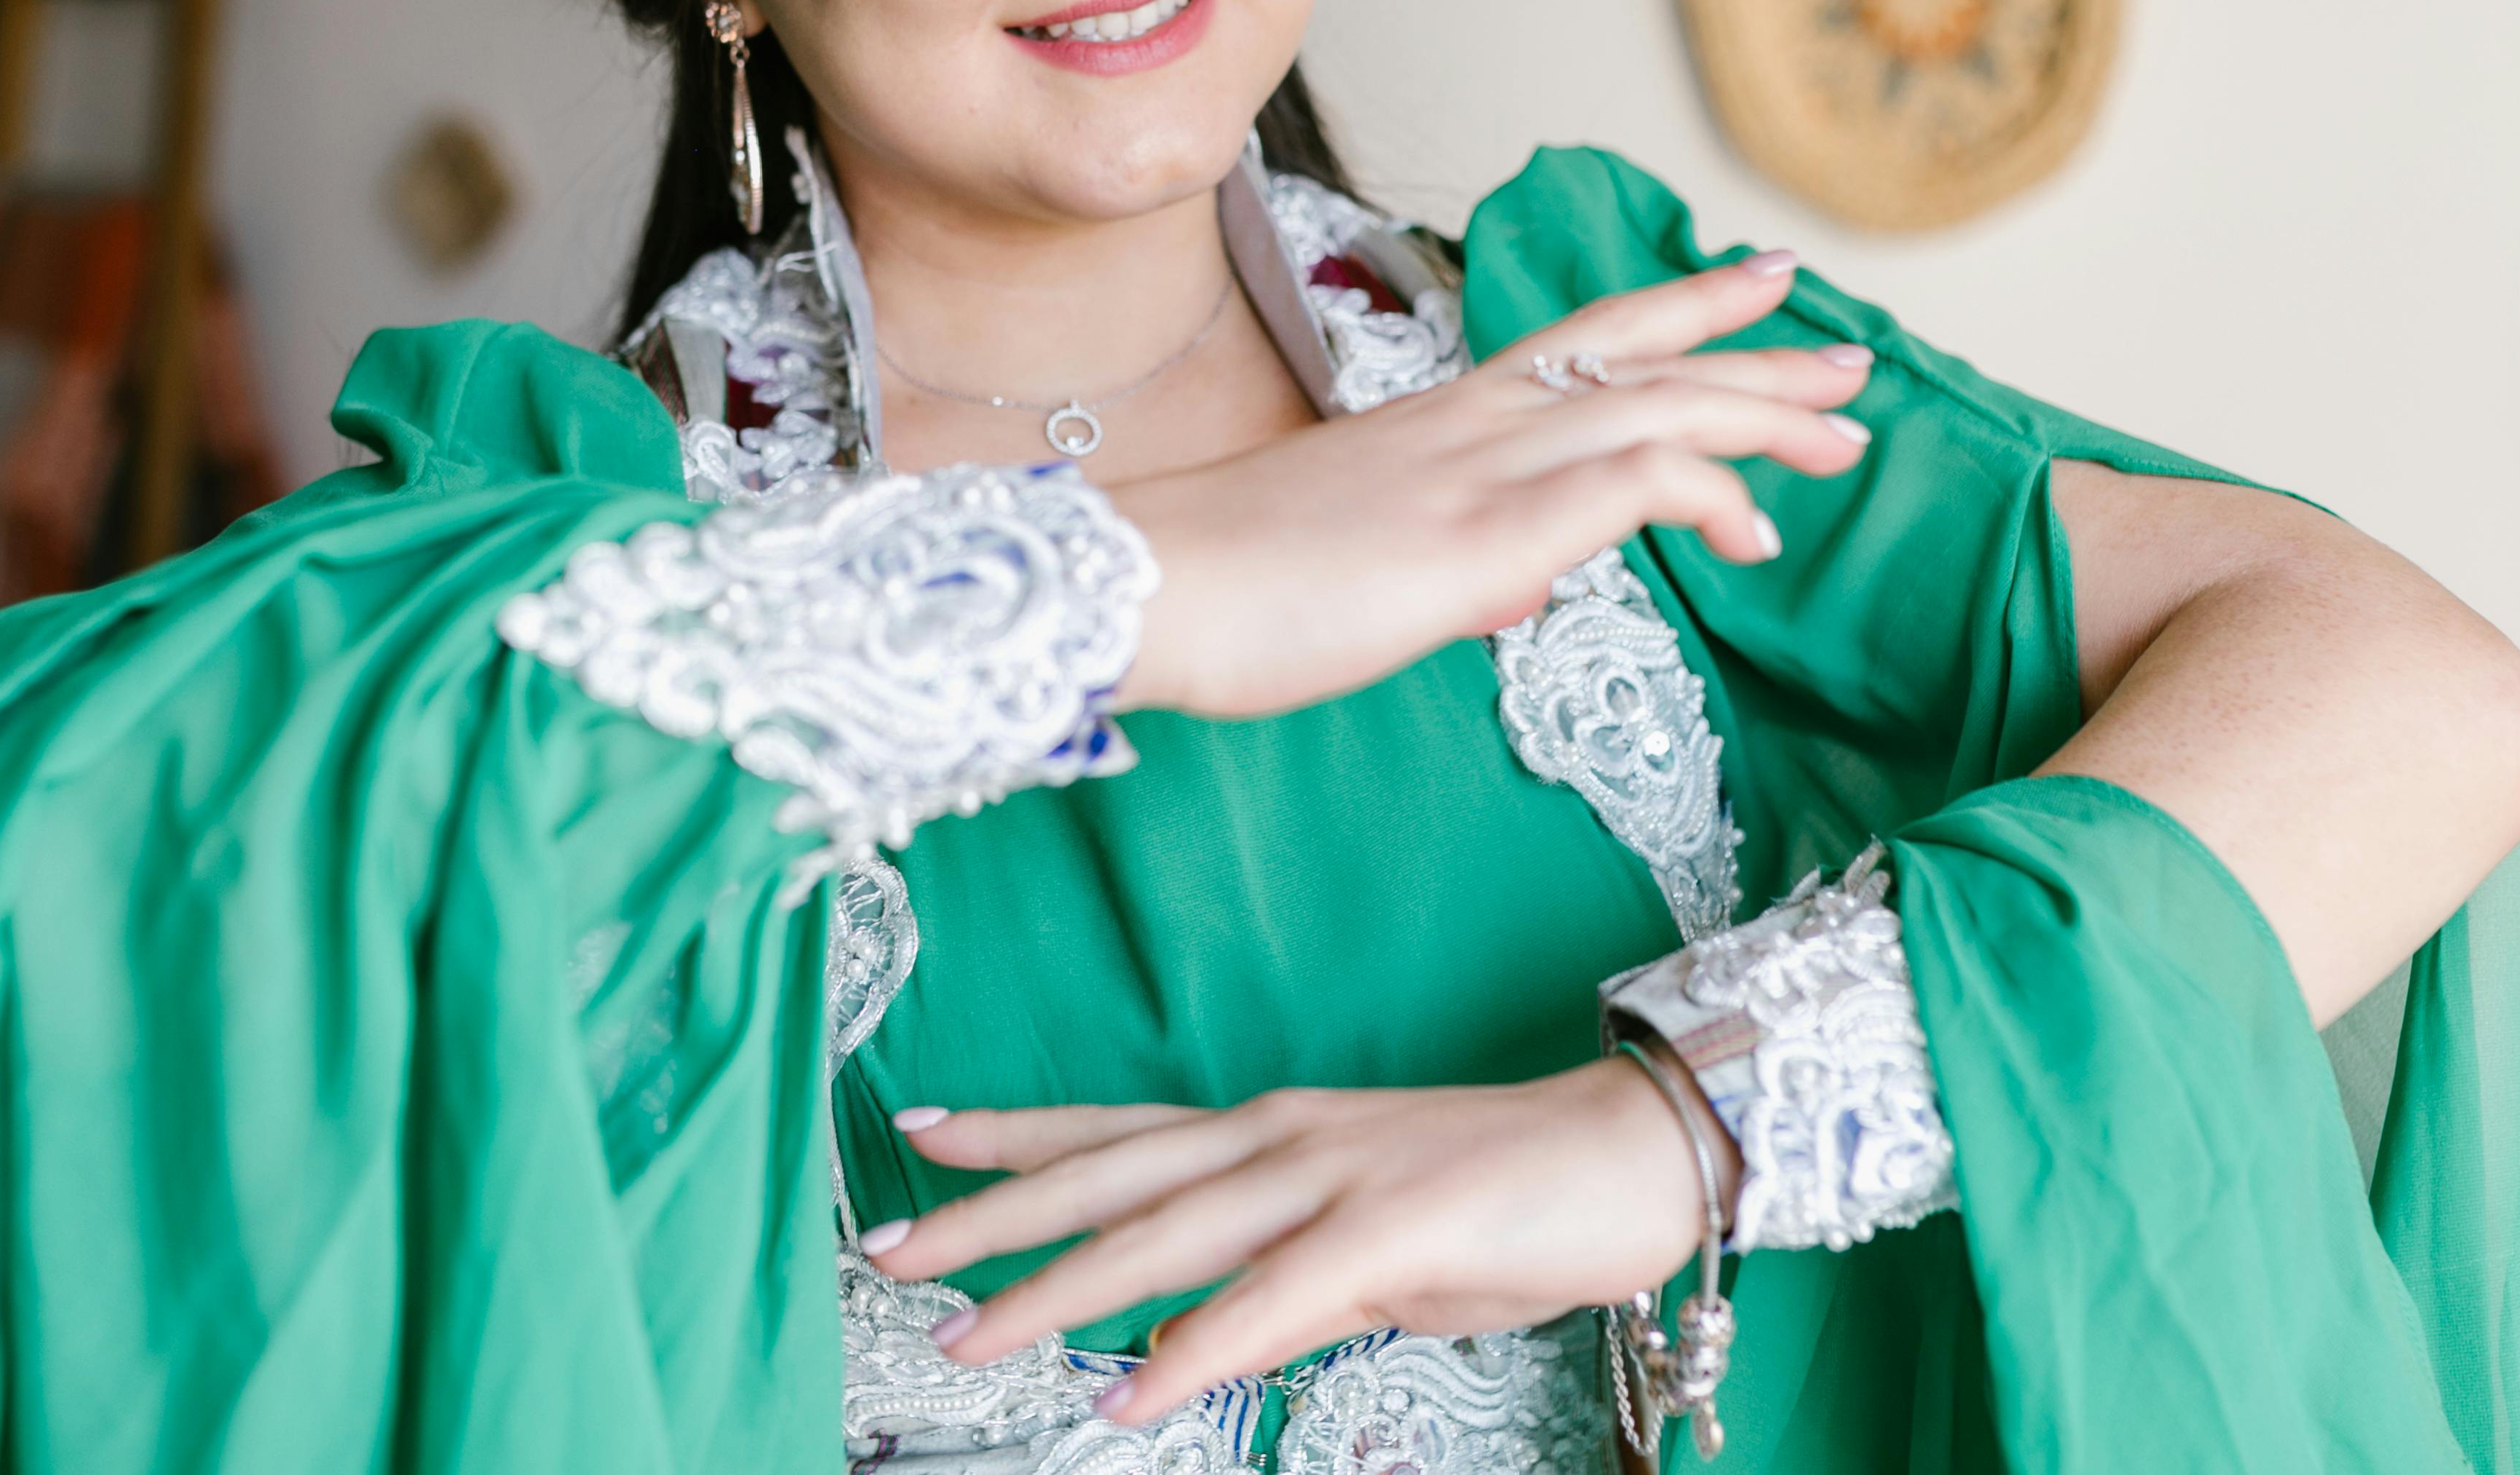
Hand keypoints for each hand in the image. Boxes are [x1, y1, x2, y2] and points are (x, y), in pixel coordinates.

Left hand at [868, 1059, 1732, 1427]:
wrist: (1632, 1151)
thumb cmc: (1510, 1194)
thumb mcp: (1373, 1244)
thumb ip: (1285, 1281)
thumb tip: (1212, 1332)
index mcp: (1272, 1134)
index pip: (1115, 1129)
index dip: (1014, 1135)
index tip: (919, 1136)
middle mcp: (1280, 1138)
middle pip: (1108, 1176)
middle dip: (989, 1216)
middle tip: (887, 1248)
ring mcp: (1331, 1177)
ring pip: (1163, 1233)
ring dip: (1057, 1290)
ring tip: (969, 1336)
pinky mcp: (1391, 1229)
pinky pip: (1274, 1297)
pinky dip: (1198, 1346)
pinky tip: (1138, 1390)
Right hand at [1109, 253, 1867, 718]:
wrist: (1145, 586)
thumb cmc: (1231, 585)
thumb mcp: (1363, 557)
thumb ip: (1450, 559)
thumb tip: (1511, 585)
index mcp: (1443, 423)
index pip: (1586, 343)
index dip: (1681, 310)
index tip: (1757, 282)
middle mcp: (1473, 426)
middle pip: (1644, 364)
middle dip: (1758, 360)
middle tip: (1853, 362)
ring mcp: (1479, 475)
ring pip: (1655, 408)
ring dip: (1762, 414)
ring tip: (1845, 432)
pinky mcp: (1477, 540)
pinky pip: (1620, 487)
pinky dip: (1702, 492)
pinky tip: (1753, 525)